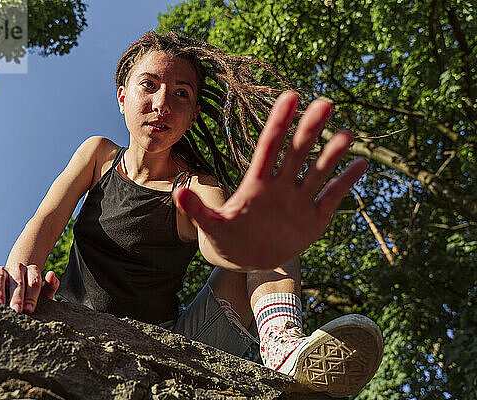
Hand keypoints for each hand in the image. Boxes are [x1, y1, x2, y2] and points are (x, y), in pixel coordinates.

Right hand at [0, 263, 59, 312]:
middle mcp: (16, 268)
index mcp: (32, 271)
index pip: (34, 280)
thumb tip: (51, 274)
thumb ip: (51, 286)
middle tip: (16, 311)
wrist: (13, 291)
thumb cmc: (31, 296)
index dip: (32, 295)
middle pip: (17, 280)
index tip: (29, 310)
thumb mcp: (44, 294)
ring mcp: (1, 271)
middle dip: (17, 296)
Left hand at [173, 91, 366, 270]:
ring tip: (346, 135)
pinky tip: (361, 165)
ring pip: (316, 171)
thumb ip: (197, 210)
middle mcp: (280, 186)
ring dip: (331, 154)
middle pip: (296, 152)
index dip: (279, 123)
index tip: (291, 96)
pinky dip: (345, 182)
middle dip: (309, 129)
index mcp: (256, 183)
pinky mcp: (313, 218)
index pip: (268, 147)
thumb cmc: (226, 238)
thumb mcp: (212, 226)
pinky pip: (331, 197)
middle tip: (324, 103)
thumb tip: (178, 192)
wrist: (245, 258)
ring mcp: (298, 201)